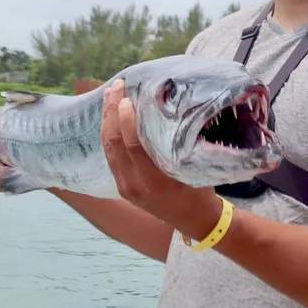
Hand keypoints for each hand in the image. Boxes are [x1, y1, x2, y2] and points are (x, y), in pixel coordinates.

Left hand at [100, 79, 222, 239]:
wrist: (194, 220)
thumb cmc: (200, 190)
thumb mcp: (195, 167)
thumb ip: (181, 144)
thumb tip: (173, 109)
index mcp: (155, 181)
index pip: (133, 146)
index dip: (127, 120)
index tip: (127, 98)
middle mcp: (135, 185)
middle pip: (114, 144)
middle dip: (111, 112)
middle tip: (115, 87)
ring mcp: (125, 186)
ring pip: (108, 149)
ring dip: (106, 120)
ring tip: (109, 95)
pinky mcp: (122, 185)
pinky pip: (111, 155)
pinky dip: (109, 133)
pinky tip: (111, 117)